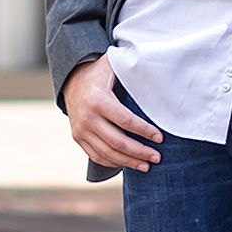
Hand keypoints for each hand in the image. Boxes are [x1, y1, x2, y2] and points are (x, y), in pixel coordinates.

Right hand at [65, 55, 162, 172]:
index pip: (126, 121)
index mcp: (98, 100)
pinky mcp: (77, 137)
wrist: (71, 79)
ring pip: (108, 153)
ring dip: (129, 162)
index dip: (145, 131)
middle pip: (118, 142)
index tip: (160, 138)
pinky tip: (128, 163)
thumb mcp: (113, 65)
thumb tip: (156, 66)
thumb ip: (132, 66)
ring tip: (146, 165)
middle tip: (157, 157)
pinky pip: (96, 155)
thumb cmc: (100, 73)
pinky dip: (113, 162)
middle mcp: (87, 117)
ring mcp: (80, 129)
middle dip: (140, 152)